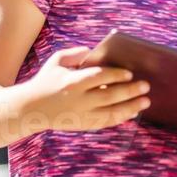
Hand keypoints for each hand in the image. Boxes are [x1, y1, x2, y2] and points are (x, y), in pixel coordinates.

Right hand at [14, 46, 150, 133]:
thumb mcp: (56, 62)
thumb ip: (75, 54)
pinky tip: (133, 113)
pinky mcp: (83, 125)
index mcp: (72, 82)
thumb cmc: (45, 81)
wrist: (29, 109)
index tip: (130, 73)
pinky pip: (105, 123)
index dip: (116, 75)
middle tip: (146, 86)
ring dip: (131, 107)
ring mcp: (81, 115)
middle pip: (109, 95)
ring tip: (146, 101)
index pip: (99, 77)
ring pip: (110, 113)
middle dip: (130, 91)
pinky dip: (121, 118)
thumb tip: (93, 51)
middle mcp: (78, 100)